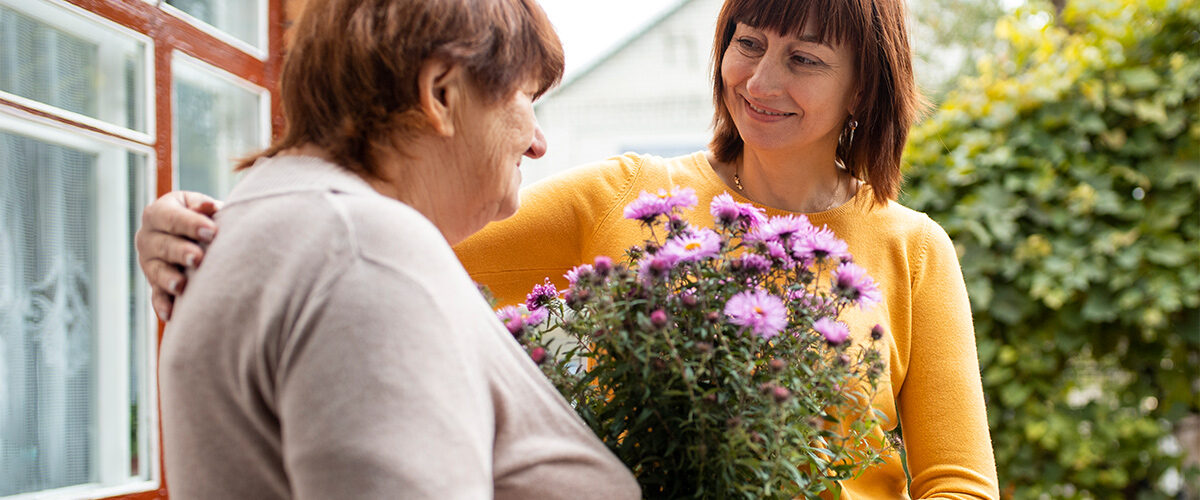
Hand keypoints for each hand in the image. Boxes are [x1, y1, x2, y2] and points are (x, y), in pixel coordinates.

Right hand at [135, 191, 221, 320]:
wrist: (198, 238)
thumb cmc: (204, 218)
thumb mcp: (204, 208)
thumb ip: (205, 207)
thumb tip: (209, 207)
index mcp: (159, 213)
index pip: (170, 217)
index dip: (190, 224)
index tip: (212, 232)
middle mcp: (148, 237)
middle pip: (161, 245)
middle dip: (180, 251)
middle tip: (198, 258)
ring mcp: (149, 262)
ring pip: (156, 271)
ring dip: (169, 278)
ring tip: (182, 285)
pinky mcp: (155, 283)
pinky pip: (156, 295)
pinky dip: (163, 305)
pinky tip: (170, 314)